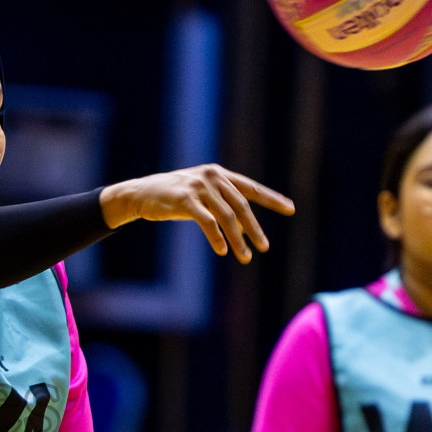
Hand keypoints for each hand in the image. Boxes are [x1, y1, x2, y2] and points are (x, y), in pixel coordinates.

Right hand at [100, 165, 294, 263]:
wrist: (140, 194)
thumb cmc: (172, 197)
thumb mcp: (201, 195)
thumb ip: (221, 203)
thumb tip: (244, 224)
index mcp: (219, 174)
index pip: (250, 188)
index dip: (272, 199)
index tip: (290, 209)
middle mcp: (212, 177)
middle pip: (241, 206)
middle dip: (254, 229)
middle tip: (264, 247)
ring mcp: (198, 186)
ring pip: (227, 216)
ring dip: (238, 239)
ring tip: (245, 257)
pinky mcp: (185, 199)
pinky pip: (207, 221)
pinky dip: (217, 237)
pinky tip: (223, 250)